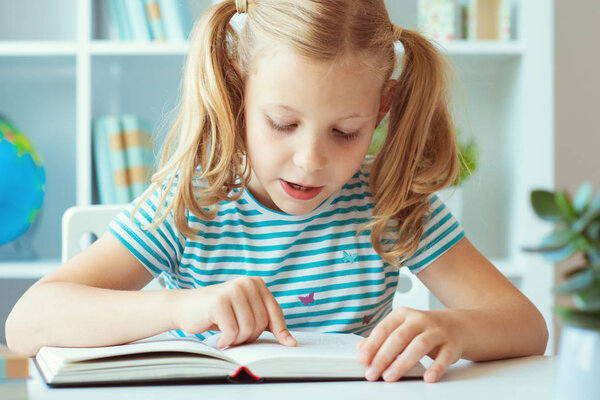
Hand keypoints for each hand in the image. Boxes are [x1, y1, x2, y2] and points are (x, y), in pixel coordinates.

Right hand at [171, 276, 296, 347]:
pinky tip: (219, 338)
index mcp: (256, 284)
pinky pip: (232, 331)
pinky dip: (226, 340)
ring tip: (226, 334)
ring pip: (248, 329)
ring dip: (236, 339)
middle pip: (261, 323)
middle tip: (235, 335)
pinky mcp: (219, 301)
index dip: (281, 331)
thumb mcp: (246, 314)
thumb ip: (267, 323)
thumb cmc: (218, 313)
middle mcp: (247, 283)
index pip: (275, 313)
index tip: (289, 345)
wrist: (185, 307)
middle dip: (249, 336)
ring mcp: (233, 290)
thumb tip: (291, 343)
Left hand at [356, 307, 462, 382]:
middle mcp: (419, 320)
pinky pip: (444, 357)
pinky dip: (436, 368)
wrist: (455, 325)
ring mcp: (436, 331)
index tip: (362, 360)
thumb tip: (361, 350)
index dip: (372, 345)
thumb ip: (381, 339)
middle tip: (373, 373)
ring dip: (403, 362)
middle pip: (399, 337)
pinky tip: (427, 378)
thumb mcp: (400, 329)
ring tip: (390, 377)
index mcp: (402, 314)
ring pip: (419, 345)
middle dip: (384, 357)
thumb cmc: (421, 330)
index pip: (384, 329)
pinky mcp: (451, 345)